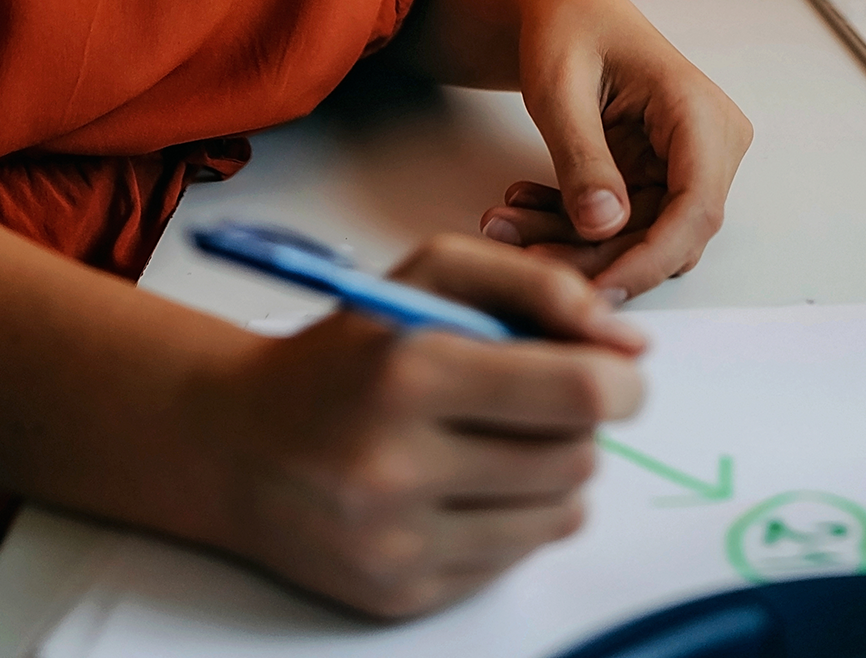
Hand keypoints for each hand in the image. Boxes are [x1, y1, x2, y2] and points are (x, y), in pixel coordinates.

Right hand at [199, 235, 644, 618]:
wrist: (236, 443)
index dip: (621, 379)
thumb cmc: (348, 348)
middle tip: (549, 398)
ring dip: (555, 470)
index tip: (621, 368)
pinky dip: (515, 517)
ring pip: (558, 513)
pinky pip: (515, 558)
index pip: (576, 392)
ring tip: (507, 438)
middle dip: (582, 422)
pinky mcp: (402, 593)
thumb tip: (629, 343)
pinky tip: (470, 483)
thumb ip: (539, 286)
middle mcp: (400, 465)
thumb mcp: (432, 273)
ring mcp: (400, 542)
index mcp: (412, 371)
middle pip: (576, 457)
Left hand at [482, 0, 752, 302]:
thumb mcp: (559, 86)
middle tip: (520, 253)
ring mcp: (686, 165)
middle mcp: (708, 143)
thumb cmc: (567, 27)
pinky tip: (523, 206)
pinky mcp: (658, 179)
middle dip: (593, 255)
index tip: (597, 292)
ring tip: (505, 223)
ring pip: (640, 238)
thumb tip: (605, 225)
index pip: (696, 207)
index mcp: (698, 110)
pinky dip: (571, 225)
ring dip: (573, 243)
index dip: (650, 259)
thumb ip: (582, 155)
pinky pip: (622, 225)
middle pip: (666, 232)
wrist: (564, 10)